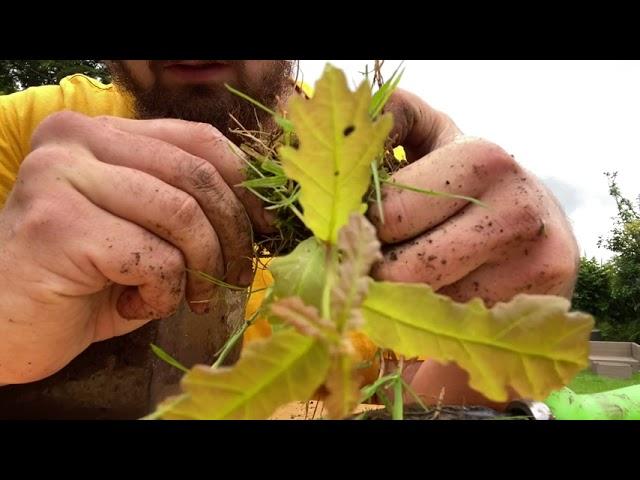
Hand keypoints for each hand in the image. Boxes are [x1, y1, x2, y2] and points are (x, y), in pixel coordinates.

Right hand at [0, 111, 270, 383]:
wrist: (5, 325)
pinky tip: (134, 305)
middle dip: (233, 236)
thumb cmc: (82, 281)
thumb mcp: (140, 228)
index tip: (264, 226)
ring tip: (190, 297)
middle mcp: (76, 141)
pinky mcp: (60, 226)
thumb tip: (258, 210)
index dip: (244, 185)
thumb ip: (182, 203)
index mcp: (101, 133)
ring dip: (202, 269)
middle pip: (197, 177)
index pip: (199, 140)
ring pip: (183, 217)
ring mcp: (62, 178)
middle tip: (237, 277)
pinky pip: (155, 259)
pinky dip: (164, 293)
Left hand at [368, 89, 579, 406]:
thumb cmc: (465, 183)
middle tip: (369, 267)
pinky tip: (438, 304)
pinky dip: (436, 326)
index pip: (389, 215)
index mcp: (481, 160)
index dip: (359, 229)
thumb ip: (392, 122)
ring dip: (404, 302)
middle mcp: (517, 208)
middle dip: (376, 273)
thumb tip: (346, 117)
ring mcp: (538, 260)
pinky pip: (460, 332)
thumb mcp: (431, 139)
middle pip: (405, 270)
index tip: (349, 234)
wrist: (537, 224)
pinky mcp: (544, 305)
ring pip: (429, 307)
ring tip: (407, 282)